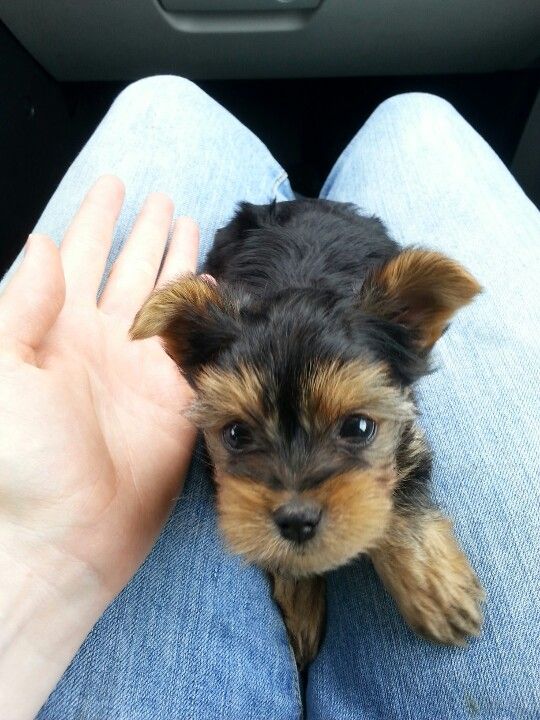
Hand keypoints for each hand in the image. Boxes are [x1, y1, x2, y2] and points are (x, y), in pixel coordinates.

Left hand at [0, 176, 198, 717]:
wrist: (61, 536)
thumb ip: (20, 309)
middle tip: (164, 199)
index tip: (115, 184)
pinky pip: (198, 350)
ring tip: (192, 228)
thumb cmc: (20, 460)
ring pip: (168, 303)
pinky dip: (210, 319)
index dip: (97, 220)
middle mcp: (103, 344)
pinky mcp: (177, 402)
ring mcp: (143, 372)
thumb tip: (42, 244)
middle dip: (145, 234)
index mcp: (56, 331)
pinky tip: (219, 291)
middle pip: (130, 273)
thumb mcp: (1, 377)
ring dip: (178, 264)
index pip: (80, 258)